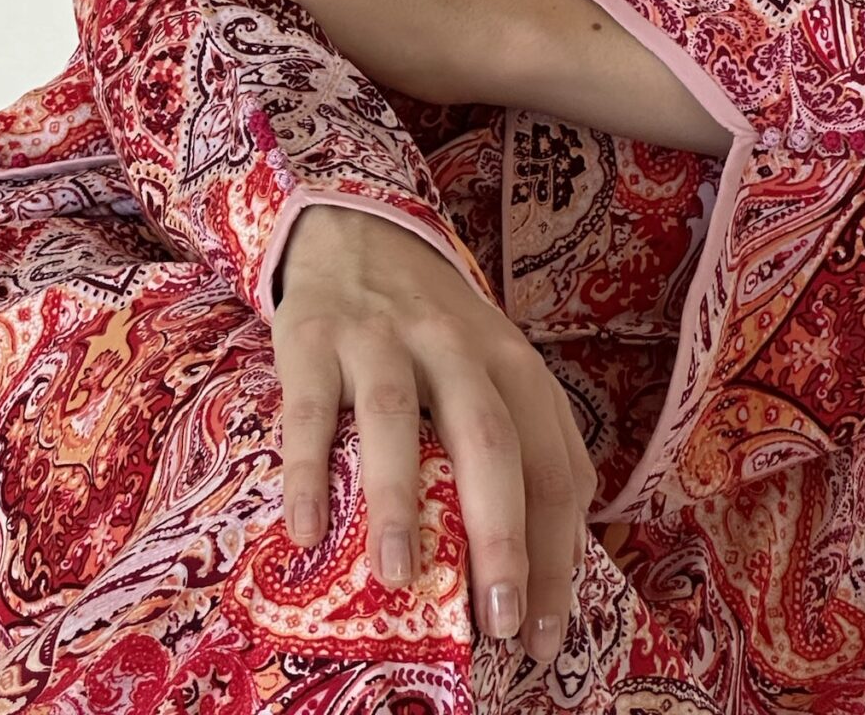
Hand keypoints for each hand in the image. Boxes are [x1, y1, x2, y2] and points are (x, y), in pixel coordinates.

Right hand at [273, 202, 596, 674]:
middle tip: (499, 619)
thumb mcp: (494, 366)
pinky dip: (309, 468)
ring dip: (400, 501)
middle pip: (490, 437)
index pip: (552, 460)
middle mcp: (454, 346)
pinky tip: (306, 531)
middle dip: (500, 532)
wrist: (356, 229)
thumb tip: (558, 559)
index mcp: (512, 363)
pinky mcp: (313, 337)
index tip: (546, 634)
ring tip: (401, 579)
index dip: (555, 550)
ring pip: (398, 417)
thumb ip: (528, 442)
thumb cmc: (433, 329)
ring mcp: (381, 338)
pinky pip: (311, 407)